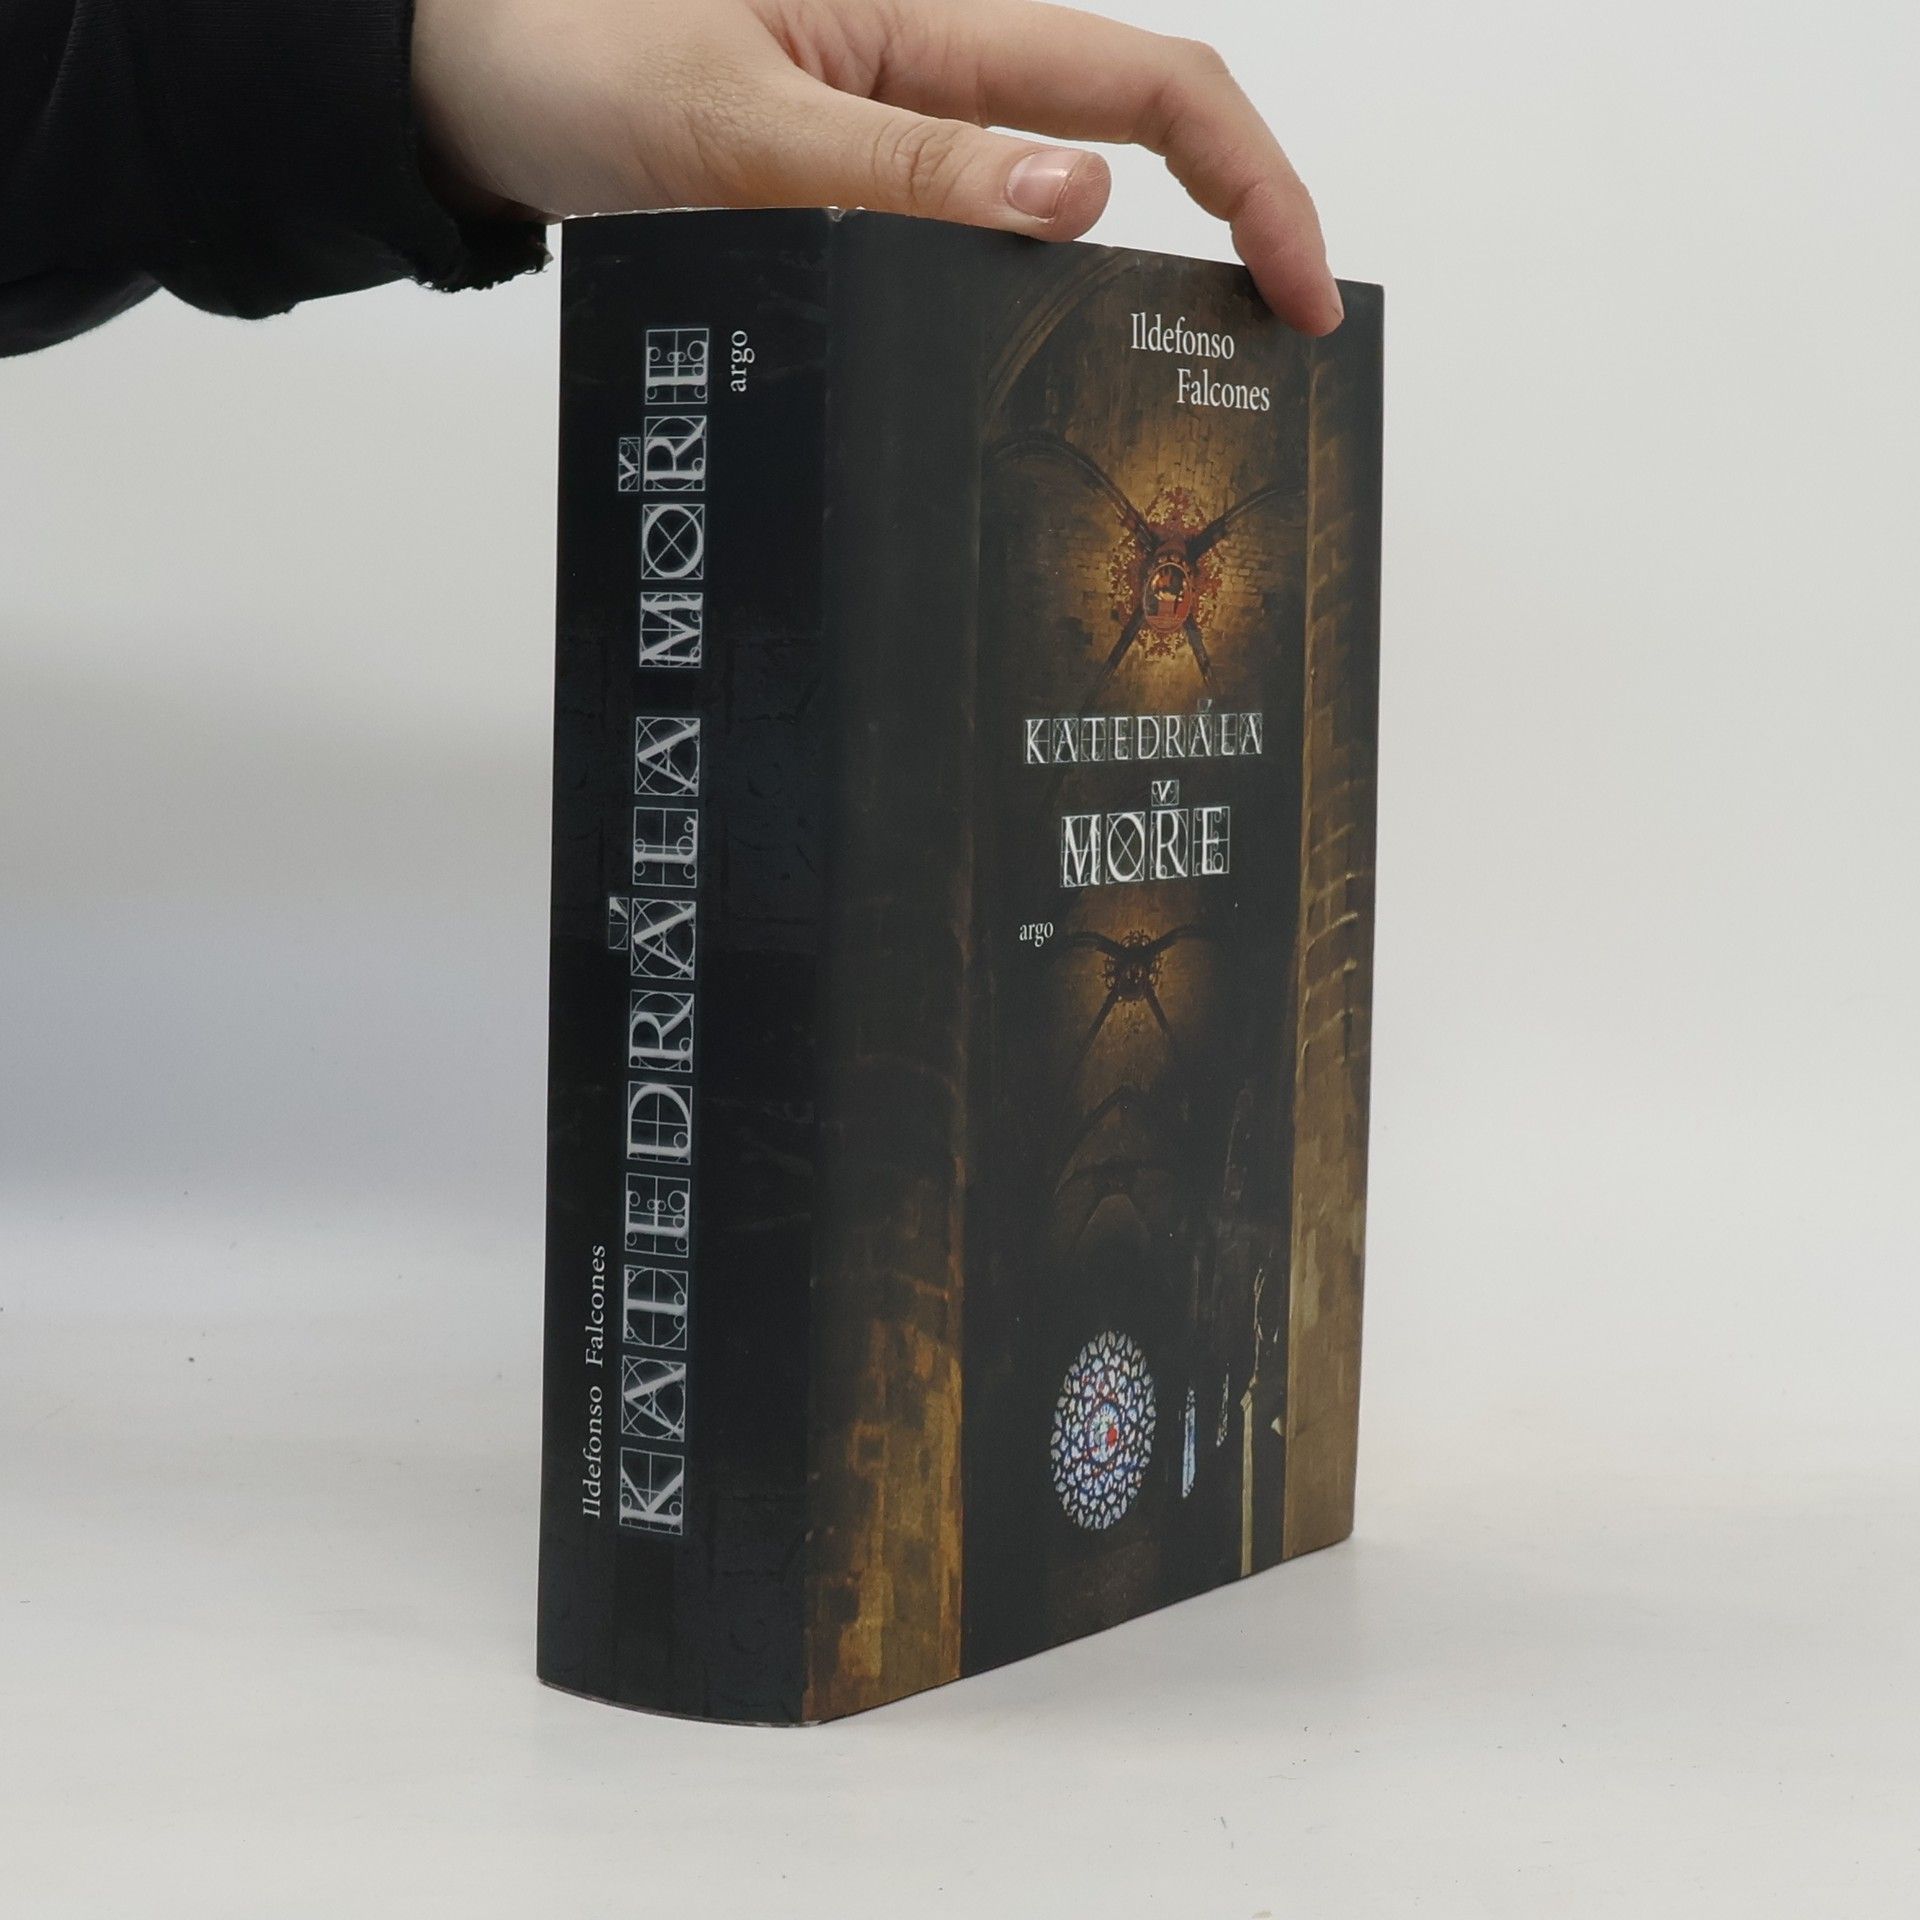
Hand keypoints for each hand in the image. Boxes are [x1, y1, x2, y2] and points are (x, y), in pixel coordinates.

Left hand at [410, 0, 1341, 332]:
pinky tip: (1051, 342)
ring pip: (1071, 175)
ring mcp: (900, 115)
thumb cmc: (563, 55)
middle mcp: (934, 61)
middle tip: (1265, 354)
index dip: (1255, 183)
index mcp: (930, 20)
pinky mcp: (860, 165)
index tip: (1299, 293)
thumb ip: (908, 169)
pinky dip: (1044, 279)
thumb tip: (1074, 205)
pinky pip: (985, 213)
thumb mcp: (741, 127)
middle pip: (1144, 123)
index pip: (1154, 88)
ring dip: (1150, 258)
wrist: (457, 74)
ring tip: (1185, 367)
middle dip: (1235, 222)